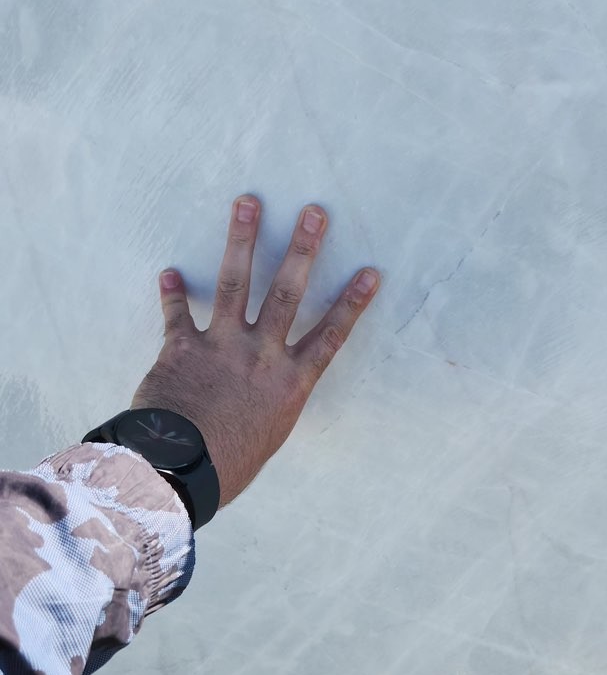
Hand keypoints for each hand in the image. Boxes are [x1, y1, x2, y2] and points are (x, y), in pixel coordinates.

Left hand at [131, 195, 379, 509]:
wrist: (180, 470)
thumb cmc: (228, 467)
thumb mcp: (267, 437)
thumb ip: (270, 405)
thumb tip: (260, 400)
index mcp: (289, 382)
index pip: (330, 334)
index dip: (352, 302)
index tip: (370, 272)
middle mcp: (261, 355)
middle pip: (287, 292)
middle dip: (302, 248)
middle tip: (312, 212)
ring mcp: (222, 346)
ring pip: (235, 283)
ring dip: (242, 239)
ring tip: (247, 203)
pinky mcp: (182, 349)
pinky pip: (177, 315)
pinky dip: (173, 294)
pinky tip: (169, 272)